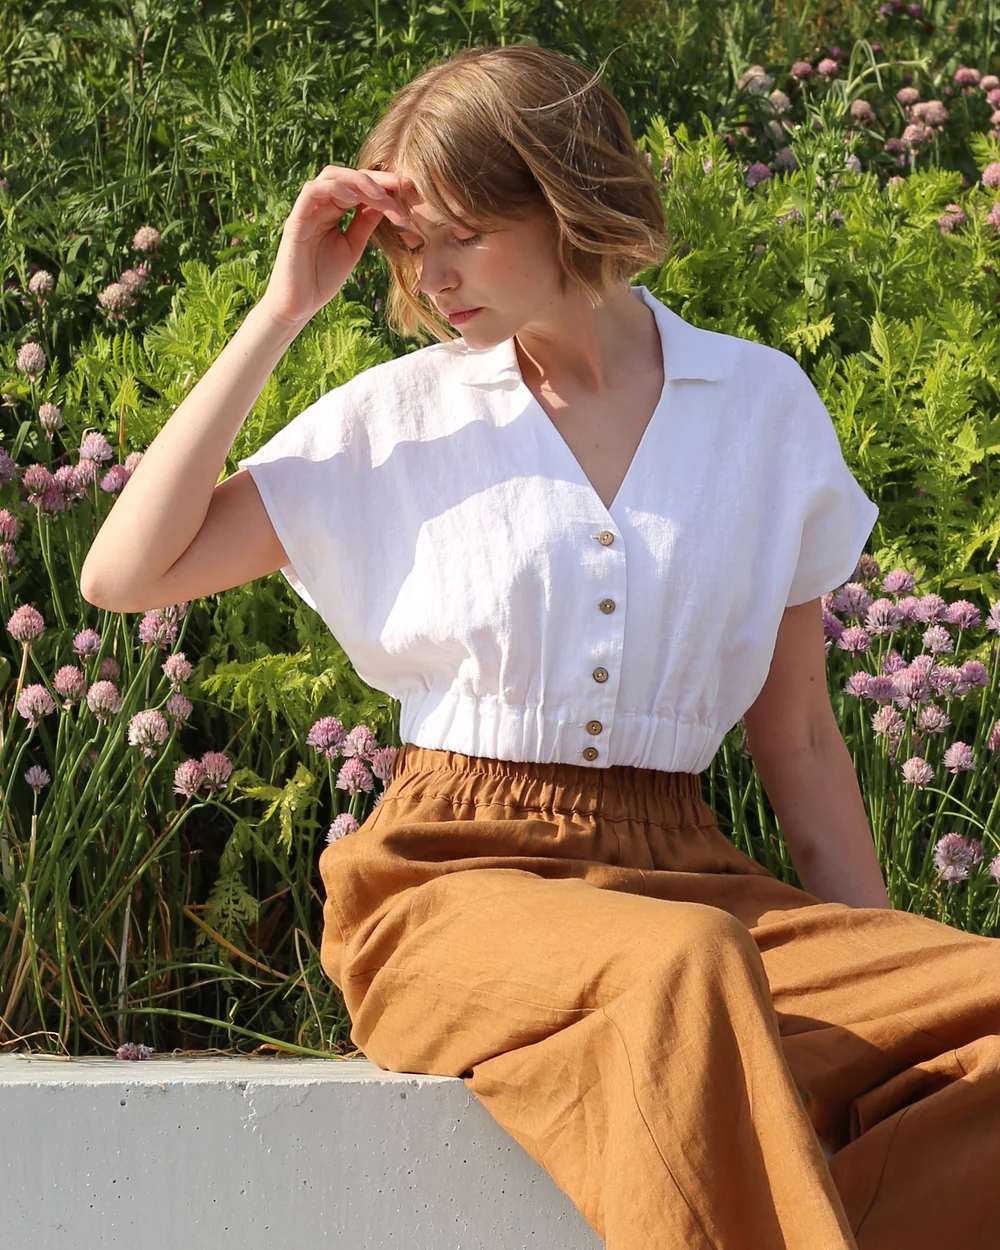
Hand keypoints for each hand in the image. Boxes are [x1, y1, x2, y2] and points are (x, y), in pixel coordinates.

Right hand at [258, 165, 413, 329]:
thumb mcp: (353, 246)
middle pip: (350, 176)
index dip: (387, 186)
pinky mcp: (296, 220)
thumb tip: (388, 202)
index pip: (361, 187)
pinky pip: (312, 192)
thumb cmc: (322, 278)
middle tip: (406, 187)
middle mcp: (321, 204)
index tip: (413, 193)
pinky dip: (334, 189)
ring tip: (384, 196)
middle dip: (380, 179)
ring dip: (361, 182)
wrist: (298, 304)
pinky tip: (354, 198)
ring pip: (333, 177)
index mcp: (334, 210)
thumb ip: (365, 223)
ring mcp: (308, 210)